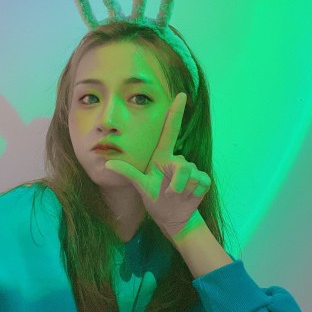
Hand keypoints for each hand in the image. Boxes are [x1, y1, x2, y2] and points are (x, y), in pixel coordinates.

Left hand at [104, 92, 210, 238]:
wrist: (172, 216)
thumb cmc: (154, 197)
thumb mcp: (140, 186)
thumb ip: (128, 173)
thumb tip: (108, 164)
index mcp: (162, 156)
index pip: (170, 130)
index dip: (176, 113)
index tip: (181, 95)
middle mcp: (177, 160)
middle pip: (182, 165)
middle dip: (176, 183)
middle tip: (167, 194)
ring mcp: (192, 169)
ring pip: (191, 175)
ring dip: (182, 190)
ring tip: (175, 196)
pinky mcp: (203, 180)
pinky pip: (201, 182)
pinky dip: (193, 194)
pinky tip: (187, 198)